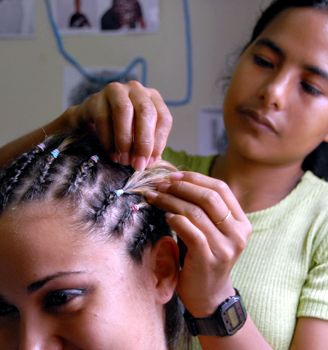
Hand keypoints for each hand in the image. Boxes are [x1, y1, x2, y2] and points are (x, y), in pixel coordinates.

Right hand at [65, 80, 172, 169]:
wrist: (90, 121)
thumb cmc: (121, 130)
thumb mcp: (139, 136)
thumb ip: (148, 147)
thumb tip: (150, 161)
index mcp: (153, 98)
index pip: (163, 118)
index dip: (159, 142)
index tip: (150, 162)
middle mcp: (136, 89)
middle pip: (146, 112)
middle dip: (143, 142)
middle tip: (138, 164)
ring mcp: (116, 91)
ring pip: (123, 111)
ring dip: (124, 140)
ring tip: (123, 160)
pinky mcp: (95, 98)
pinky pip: (103, 118)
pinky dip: (108, 140)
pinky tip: (111, 153)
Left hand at [145, 171, 251, 316]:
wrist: (208, 295)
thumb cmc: (204, 257)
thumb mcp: (210, 230)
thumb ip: (202, 209)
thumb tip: (175, 181)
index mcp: (241, 221)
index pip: (220, 188)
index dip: (195, 178)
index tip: (173, 176)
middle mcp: (238, 232)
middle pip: (209, 197)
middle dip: (181, 187)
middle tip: (159, 185)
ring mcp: (226, 247)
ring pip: (196, 212)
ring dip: (171, 201)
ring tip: (154, 197)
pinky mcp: (210, 258)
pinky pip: (191, 231)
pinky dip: (176, 219)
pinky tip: (165, 216)